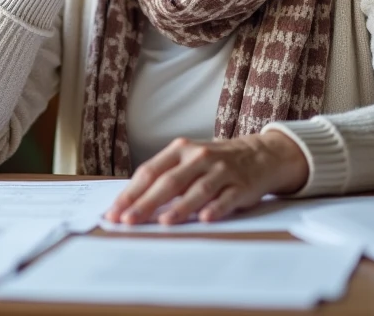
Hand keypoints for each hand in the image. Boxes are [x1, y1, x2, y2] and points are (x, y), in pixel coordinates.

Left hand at [103, 133, 309, 224]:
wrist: (259, 154)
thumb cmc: (213, 162)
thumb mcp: (187, 161)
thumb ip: (163, 178)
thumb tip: (131, 204)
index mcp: (179, 150)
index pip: (149, 172)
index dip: (131, 193)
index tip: (114, 213)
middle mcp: (199, 157)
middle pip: (169, 182)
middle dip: (146, 203)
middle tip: (129, 221)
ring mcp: (221, 170)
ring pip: (197, 190)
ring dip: (180, 207)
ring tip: (164, 222)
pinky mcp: (241, 185)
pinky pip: (227, 198)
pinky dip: (216, 208)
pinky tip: (205, 218)